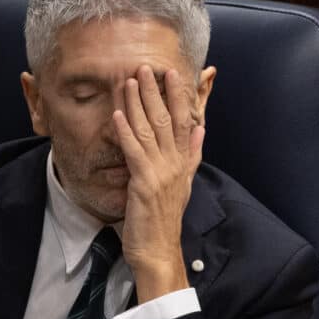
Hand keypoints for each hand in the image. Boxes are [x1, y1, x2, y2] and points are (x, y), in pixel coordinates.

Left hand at [112, 65, 204, 302]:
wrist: (159, 251)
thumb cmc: (163, 221)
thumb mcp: (182, 184)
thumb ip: (191, 155)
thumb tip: (201, 129)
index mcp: (183, 163)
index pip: (185, 122)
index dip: (180, 96)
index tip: (174, 73)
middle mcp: (175, 164)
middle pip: (168, 120)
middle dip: (158, 92)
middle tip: (148, 66)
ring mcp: (161, 173)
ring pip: (150, 130)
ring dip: (139, 104)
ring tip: (130, 81)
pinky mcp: (144, 184)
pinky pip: (134, 152)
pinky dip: (126, 131)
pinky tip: (118, 114)